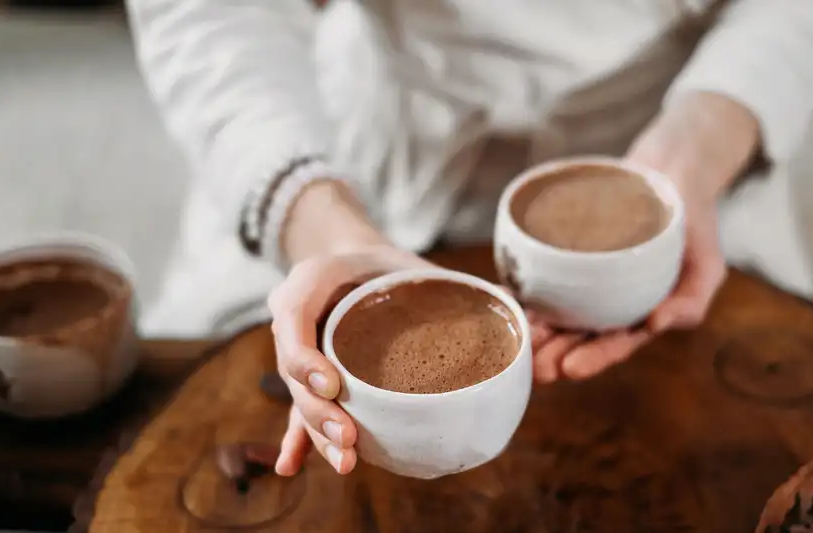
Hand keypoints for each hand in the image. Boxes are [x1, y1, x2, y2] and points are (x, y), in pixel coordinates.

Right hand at [270, 180, 433, 474]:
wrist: (356, 262)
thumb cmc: (386, 263)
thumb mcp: (408, 261)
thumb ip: (449, 286)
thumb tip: (521, 319)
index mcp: (313, 280)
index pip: (294, 317)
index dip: (306, 356)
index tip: (333, 386)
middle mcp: (298, 320)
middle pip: (295, 372)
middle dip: (319, 410)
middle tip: (348, 436)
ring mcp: (301, 353)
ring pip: (301, 398)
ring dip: (318, 434)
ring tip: (345, 461)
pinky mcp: (311, 379)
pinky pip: (301, 410)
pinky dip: (297, 439)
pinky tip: (291, 467)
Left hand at [531, 91, 759, 382]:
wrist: (672, 170)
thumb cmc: (693, 224)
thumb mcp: (707, 265)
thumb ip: (690, 301)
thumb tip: (656, 325)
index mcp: (638, 315)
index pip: (614, 344)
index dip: (593, 359)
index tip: (571, 369)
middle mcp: (606, 303)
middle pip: (576, 335)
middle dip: (553, 354)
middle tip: (536, 368)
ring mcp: (583, 279)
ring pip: (553, 310)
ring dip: (533, 328)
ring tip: (516, 341)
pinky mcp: (564, 252)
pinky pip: (540, 274)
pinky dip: (522, 288)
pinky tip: (505, 297)